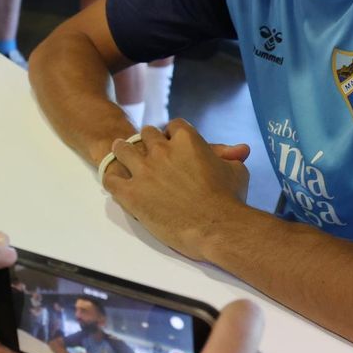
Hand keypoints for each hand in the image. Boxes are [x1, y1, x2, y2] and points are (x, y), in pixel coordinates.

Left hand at [101, 120, 250, 260]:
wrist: (216, 227)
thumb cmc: (230, 200)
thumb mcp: (236, 171)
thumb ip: (231, 156)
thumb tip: (241, 150)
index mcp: (186, 139)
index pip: (174, 125)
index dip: (173, 134)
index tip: (173, 141)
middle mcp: (161, 149)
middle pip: (146, 134)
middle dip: (148, 141)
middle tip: (146, 150)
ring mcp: (143, 170)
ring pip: (122, 149)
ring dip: (123, 151)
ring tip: (121, 155)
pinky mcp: (131, 193)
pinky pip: (112, 179)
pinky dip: (113, 179)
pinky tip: (116, 183)